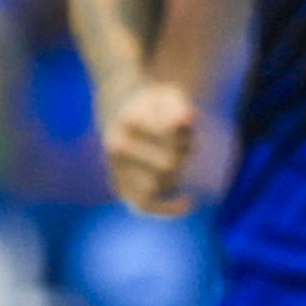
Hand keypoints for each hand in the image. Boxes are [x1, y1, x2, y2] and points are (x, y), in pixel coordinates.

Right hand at [101, 78, 198, 216]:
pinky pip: (144, 205)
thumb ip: (178, 105)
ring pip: (158, 183)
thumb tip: (185, 120)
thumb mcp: (167, 96)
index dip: (186, 137)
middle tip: (189, 146)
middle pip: (168, 163)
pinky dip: (166, 208)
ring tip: (183, 164)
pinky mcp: (121, 188)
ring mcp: (116, 169)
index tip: (189, 129)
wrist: (123, 113)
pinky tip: (188, 203)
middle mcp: (117, 145)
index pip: (169, 136)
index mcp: (128, 119)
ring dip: (177, 177)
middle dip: (185, 156)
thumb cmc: (155, 106)